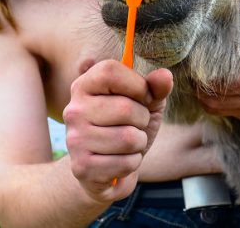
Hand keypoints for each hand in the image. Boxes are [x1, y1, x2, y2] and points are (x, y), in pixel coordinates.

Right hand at [63, 60, 172, 201]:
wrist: (107, 169)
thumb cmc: (126, 127)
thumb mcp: (144, 103)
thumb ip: (155, 87)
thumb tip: (165, 75)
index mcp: (84, 85)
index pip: (110, 71)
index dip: (137, 85)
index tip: (143, 97)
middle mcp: (74, 109)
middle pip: (125, 108)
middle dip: (142, 120)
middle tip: (133, 125)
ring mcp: (75, 139)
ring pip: (128, 138)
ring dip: (138, 143)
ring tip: (127, 144)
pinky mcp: (81, 166)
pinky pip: (125, 163)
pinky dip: (132, 163)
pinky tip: (120, 160)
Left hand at [197, 24, 239, 121]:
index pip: (226, 83)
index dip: (206, 74)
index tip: (196, 60)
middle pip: (216, 101)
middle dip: (199, 86)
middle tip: (189, 69)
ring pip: (216, 110)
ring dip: (203, 95)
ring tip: (197, 76)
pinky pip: (224, 113)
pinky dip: (213, 102)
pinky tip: (210, 85)